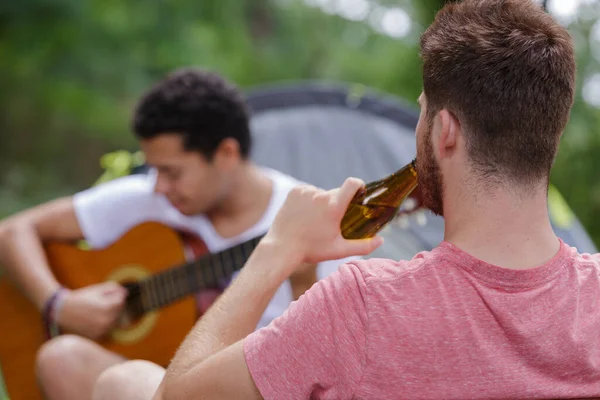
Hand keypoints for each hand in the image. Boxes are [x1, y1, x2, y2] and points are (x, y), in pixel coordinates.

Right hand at [57, 281, 126, 339]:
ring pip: (114, 321)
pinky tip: (92, 319)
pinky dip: (103, 325)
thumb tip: (125, 292)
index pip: (121, 300)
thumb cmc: (80, 299)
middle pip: (119, 311)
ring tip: (95, 311)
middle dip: (113, 306)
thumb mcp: (97, 290)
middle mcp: (106, 321)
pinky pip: (106, 329)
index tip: (106, 295)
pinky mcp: (96, 337)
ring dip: (109, 316)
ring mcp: (101, 331)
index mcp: (108, 308)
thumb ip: (113, 289)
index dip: (116, 296)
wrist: (60, 312)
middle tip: (100, 303)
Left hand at [264, 177, 383, 265]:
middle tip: (332, 220)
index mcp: (333, 206)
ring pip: (322, 193)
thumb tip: (381, 240)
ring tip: (314, 221)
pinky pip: (308, 192)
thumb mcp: (339, 250)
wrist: (281, 247)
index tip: (359, 192)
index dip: (359, 185)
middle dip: (338, 203)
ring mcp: (306, 191)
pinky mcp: (295, 191)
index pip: (352, 183)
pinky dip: (309, 200)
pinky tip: (304, 215)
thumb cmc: (311, 250)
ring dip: (322, 203)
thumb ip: (364, 246)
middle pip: (337, 193)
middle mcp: (320, 195)